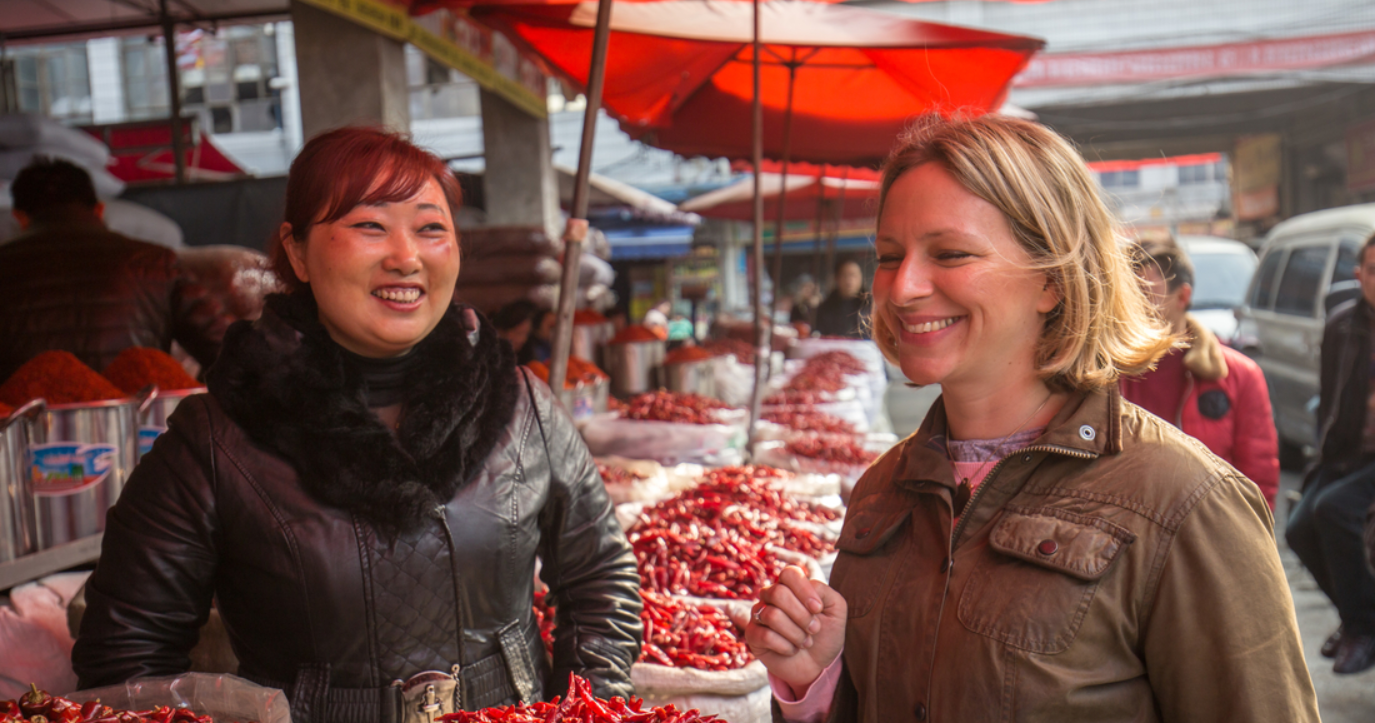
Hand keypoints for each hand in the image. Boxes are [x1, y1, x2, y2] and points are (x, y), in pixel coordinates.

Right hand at [745, 565, 846, 694]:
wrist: (817, 664)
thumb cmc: (826, 634)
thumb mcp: (836, 611)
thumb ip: (825, 592)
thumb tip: (808, 584)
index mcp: (791, 585)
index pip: (789, 574)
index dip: (804, 590)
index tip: (818, 609)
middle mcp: (771, 595)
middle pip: (778, 593)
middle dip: (801, 616)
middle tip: (814, 629)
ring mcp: (759, 614)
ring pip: (771, 615)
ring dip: (796, 634)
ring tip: (805, 642)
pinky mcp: (752, 634)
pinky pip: (765, 635)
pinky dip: (785, 646)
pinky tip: (792, 650)